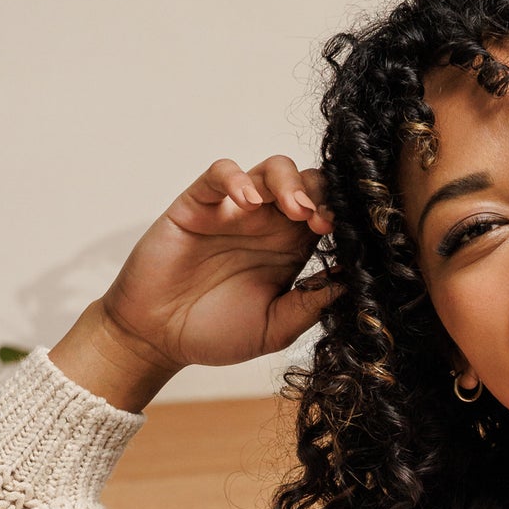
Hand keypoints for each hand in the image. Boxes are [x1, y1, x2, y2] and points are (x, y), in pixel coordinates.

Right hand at [98, 155, 341, 370]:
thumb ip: (309, 306)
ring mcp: (233, 211)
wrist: (158, 338)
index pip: (327, 215)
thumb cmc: (215, 333)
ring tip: (295, 209)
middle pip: (307, 183)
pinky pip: (219, 173)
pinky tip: (247, 201)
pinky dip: (236, 178)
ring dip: (290, 182)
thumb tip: (351, 284)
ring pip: (271, 169)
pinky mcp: (198, 204)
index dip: (340, 218)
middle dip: (322, 194)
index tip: (347, 237)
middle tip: (323, 222)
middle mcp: (267, 225)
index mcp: (291, 250)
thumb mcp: (274, 329)